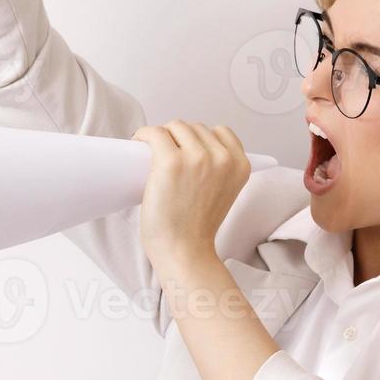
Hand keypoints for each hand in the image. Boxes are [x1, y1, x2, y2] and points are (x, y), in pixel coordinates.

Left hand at [131, 121, 251, 266]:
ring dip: (162, 137)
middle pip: (195, 128)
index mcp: (239, 165)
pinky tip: (139, 144)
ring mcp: (197, 158)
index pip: (220, 132)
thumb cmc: (196, 228)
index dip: (200, 139)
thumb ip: (219, 169)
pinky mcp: (170, 162)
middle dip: (179, 139)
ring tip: (152, 153)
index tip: (186, 149)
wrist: (184, 251)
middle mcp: (222, 158)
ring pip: (175, 127)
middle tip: (165, 157)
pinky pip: (154, 133)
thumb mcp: (224, 192)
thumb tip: (192, 147)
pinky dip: (144, 135)